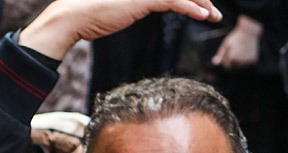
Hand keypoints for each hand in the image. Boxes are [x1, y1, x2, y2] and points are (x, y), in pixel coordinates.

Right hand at [21, 0, 221, 59]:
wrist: (73, 16)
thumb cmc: (90, 13)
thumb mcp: (117, 5)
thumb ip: (133, 3)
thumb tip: (142, 6)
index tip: (201, 5)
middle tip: (213, 12)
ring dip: (201, 3)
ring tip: (213, 16)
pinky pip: (174, 1)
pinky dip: (191, 8)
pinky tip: (202, 16)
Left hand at [210, 15, 261, 70]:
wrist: (249, 32)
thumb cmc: (235, 37)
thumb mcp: (225, 44)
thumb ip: (220, 54)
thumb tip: (214, 63)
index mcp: (231, 58)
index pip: (226, 66)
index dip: (226, 60)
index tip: (229, 53)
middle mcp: (239, 62)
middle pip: (234, 67)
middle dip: (233, 62)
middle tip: (236, 51)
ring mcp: (247, 62)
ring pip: (241, 66)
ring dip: (240, 62)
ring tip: (241, 51)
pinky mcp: (253, 61)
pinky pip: (248, 64)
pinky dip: (247, 60)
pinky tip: (246, 52)